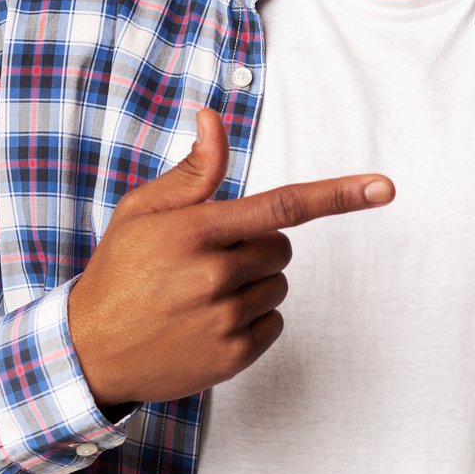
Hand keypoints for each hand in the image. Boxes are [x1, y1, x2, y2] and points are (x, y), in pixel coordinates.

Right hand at [68, 106, 393, 408]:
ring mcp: (223, 320)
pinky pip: (273, 325)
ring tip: (200, 294)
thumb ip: (193, 170)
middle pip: (282, 247)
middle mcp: (213, 275)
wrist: (90, 351)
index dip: (338, 195)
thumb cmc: (120, 270)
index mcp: (195, 231)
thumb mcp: (143, 211)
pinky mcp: (230, 357)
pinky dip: (251, 321)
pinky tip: (208, 322)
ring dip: (252, 284)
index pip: (281, 206)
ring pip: (278, 285)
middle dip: (256, 246)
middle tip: (207, 258)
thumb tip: (213, 116)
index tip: (384, 188)